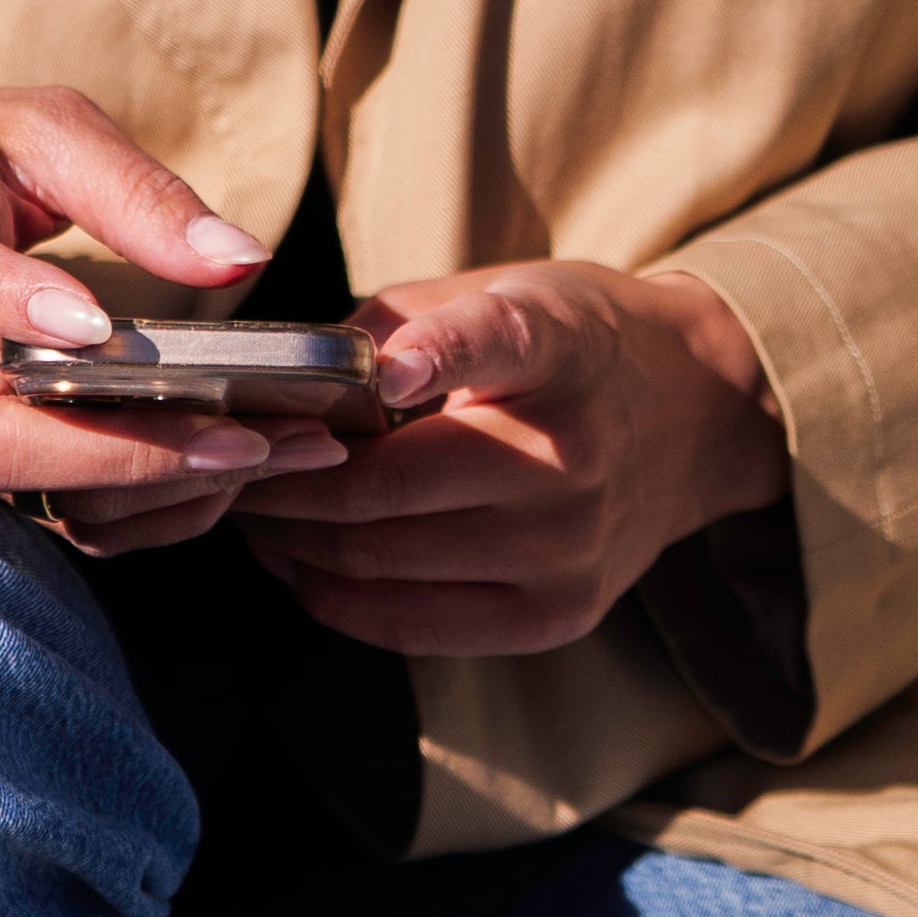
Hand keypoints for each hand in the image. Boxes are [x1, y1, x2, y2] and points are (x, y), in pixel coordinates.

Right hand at [0, 88, 352, 554]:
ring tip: (273, 457)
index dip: (16, 303)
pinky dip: (137, 503)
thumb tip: (240, 258)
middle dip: (123, 455)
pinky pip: (41, 503)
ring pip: (27, 485)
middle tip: (248, 443)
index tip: (97, 325)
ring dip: (152, 488)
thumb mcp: (30, 129)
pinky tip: (222, 474)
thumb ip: (131, 188)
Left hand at [241, 259, 784, 655]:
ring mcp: (570, 548)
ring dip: (290, 540)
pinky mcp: (558, 615)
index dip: (437, 353)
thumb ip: (388, 328)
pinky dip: (333, 595)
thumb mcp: (497, 290)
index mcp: (563, 347)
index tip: (379, 368)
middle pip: (388, 488)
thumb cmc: (566, 343)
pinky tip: (296, 560)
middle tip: (222, 463)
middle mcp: (575, 455)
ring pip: (381, 563)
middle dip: (279, 480)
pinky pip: (410, 625)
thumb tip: (272, 387)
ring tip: (247, 509)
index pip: (501, 343)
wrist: (695, 415)